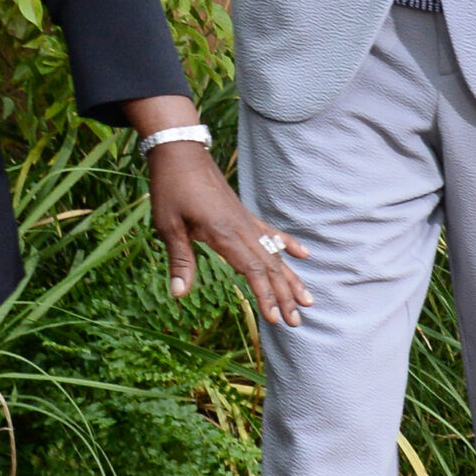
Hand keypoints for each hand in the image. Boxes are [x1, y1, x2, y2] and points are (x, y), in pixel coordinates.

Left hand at [144, 140, 311, 326]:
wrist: (180, 153)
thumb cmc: (171, 189)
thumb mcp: (168, 225)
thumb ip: (180, 259)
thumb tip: (178, 293)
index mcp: (224, 234)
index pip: (252, 270)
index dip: (265, 295)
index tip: (275, 319)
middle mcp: (241, 228)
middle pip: (270, 267)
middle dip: (284, 296)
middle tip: (298, 322)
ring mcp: (246, 220)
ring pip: (275, 253)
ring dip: (291, 277)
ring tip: (308, 299)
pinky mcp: (244, 214)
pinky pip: (271, 233)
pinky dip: (288, 245)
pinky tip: (303, 255)